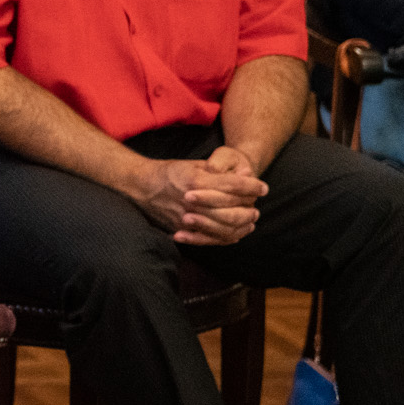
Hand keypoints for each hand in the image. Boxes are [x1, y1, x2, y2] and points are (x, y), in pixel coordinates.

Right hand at [123, 147, 266, 245]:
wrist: (140, 186)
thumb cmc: (169, 172)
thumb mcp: (193, 165)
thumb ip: (217, 171)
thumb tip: (243, 176)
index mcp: (196, 180)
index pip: (233, 186)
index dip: (252, 186)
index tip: (263, 187)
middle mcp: (193, 201)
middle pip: (230, 210)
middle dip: (248, 208)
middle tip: (257, 207)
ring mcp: (186, 218)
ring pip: (222, 227)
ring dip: (241, 224)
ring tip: (250, 220)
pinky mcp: (180, 229)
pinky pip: (208, 239)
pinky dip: (225, 238)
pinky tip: (236, 234)